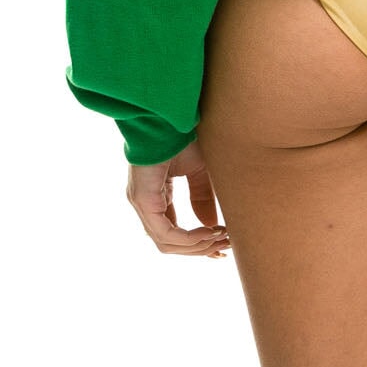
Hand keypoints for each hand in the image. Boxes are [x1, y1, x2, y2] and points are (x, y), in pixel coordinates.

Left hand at [126, 138, 231, 256]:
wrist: (169, 116)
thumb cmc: (181, 137)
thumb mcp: (198, 171)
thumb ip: (202, 198)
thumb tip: (213, 227)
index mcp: (156, 196)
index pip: (172, 232)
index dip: (196, 243)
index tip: (220, 247)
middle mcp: (145, 204)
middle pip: (170, 243)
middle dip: (199, 249)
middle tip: (225, 249)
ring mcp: (141, 204)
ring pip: (166, 243)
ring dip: (196, 246)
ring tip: (220, 241)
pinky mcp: (143, 200)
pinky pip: (165, 233)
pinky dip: (188, 238)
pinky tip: (209, 232)